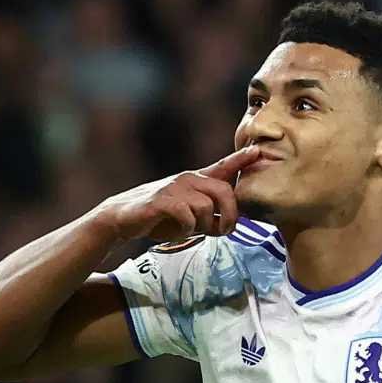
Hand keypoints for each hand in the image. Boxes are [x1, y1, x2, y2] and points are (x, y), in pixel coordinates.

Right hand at [98, 147, 261, 242]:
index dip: (241, 159)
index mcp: (197, 181)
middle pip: (225, 191)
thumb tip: (232, 223)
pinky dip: (187, 228)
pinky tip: (178, 230)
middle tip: (224, 231)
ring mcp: (175, 188)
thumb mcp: (191, 214)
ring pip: (207, 207)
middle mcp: (188, 179)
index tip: (258, 151)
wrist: (123, 218)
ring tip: (192, 231)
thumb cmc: (160, 218)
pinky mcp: (162, 200)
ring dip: (204, 226)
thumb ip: (211, 214)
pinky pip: (188, 216)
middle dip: (230, 215)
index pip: (224, 166)